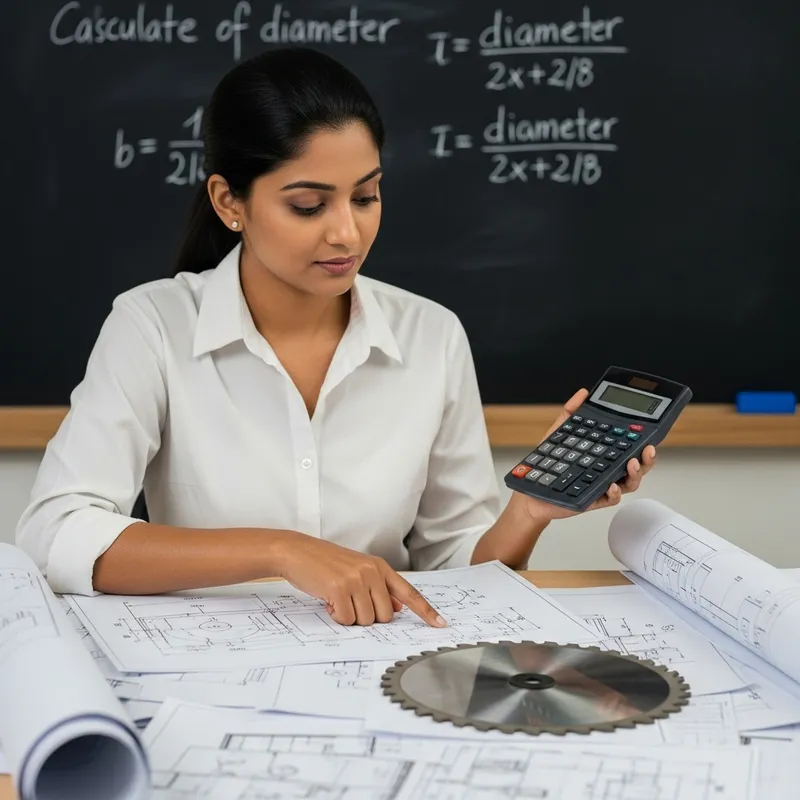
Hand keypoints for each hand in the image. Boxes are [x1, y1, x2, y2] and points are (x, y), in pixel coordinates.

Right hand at [275, 532, 446, 627]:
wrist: (298, 551)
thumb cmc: (326, 563)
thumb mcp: (357, 570)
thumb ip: (379, 587)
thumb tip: (398, 608)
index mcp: (380, 567)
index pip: (409, 592)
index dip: (426, 611)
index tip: (440, 624)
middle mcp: (372, 572)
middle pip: (386, 616)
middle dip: (368, 618)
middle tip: (351, 604)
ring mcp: (356, 579)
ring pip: (366, 621)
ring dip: (351, 617)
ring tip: (338, 600)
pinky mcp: (339, 589)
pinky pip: (347, 620)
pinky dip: (337, 617)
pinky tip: (328, 602)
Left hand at [518, 389, 657, 522]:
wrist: (535, 488)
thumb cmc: (551, 462)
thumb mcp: (561, 433)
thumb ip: (572, 411)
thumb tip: (583, 393)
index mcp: (604, 454)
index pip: (629, 446)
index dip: (643, 441)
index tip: (648, 432)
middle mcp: (607, 469)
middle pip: (638, 465)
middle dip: (648, 458)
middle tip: (647, 450)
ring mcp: (603, 485)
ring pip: (630, 483)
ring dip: (635, 474)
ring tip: (631, 463)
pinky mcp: (594, 499)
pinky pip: (611, 499)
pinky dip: (614, 492)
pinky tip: (610, 484)